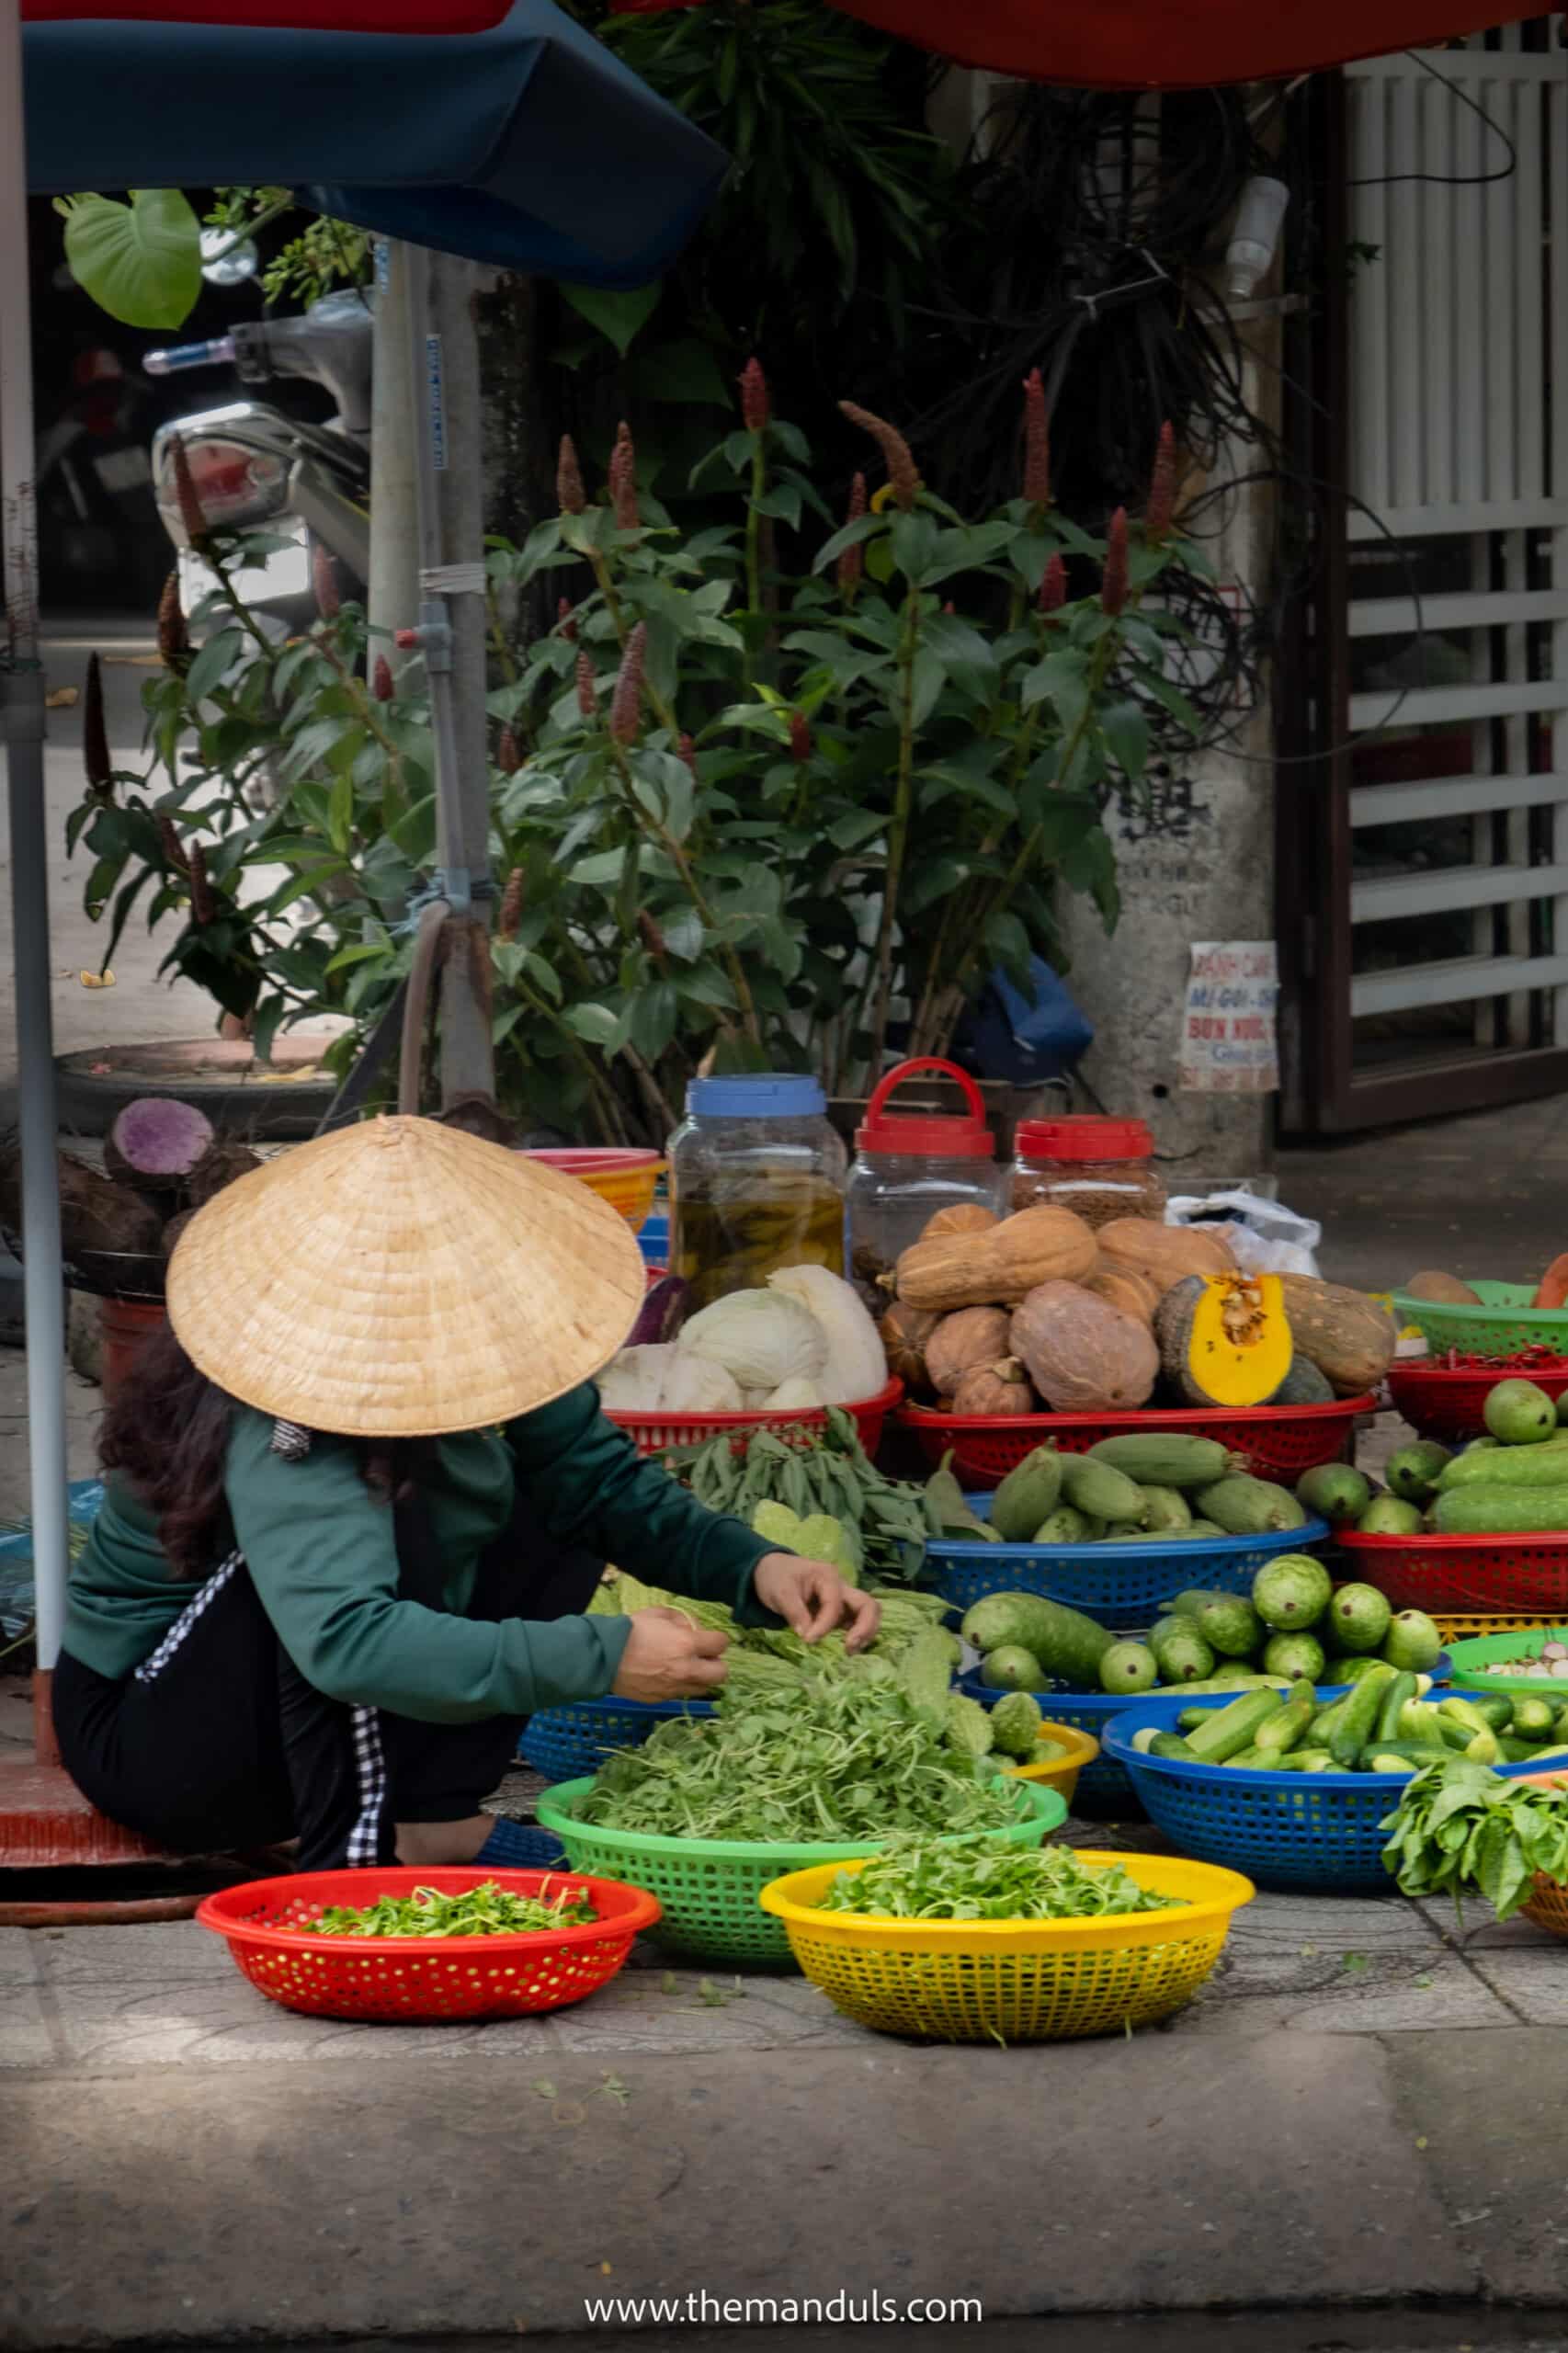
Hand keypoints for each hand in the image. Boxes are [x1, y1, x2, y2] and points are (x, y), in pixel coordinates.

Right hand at [611, 1605, 728, 1702]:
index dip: (717, 1640)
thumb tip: (693, 1628)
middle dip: (716, 1664)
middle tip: (704, 1657)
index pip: (721, 1644)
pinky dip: (680, 1686)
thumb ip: (681, 1620)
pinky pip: (681, 1694)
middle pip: (721, 1674)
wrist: (604, 1657)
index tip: (710, 1639)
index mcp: (687, 1644)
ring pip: (704, 1689)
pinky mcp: (662, 1699)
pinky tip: (667, 1676)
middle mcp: (686, 1669)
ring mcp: (675, 1688)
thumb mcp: (658, 1614)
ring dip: (700, 1678)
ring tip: (686, 1669)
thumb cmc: (631, 1630)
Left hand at [752, 1554, 880, 1652]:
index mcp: (827, 1577)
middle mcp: (842, 1587)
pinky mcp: (840, 1612)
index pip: (834, 1605)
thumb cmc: (777, 1577)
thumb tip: (807, 1637)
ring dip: (865, 1633)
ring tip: (850, 1651)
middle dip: (864, 1628)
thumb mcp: (780, 1592)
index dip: (824, 1626)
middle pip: (867, 1605)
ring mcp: (843, 1600)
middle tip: (849, 1648)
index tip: (807, 1641)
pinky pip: (857, 1622)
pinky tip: (848, 1649)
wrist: (771, 1571)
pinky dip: (858, 1635)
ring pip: (868, 1614)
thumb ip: (795, 1613)